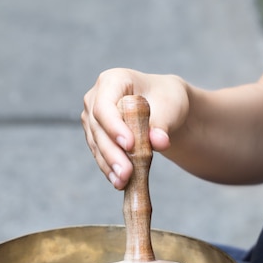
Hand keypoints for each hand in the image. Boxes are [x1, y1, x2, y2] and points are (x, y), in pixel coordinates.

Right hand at [82, 68, 188, 188]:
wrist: (163, 107)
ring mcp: (92, 118)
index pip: (105, 106)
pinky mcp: (95, 136)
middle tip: (126, 173)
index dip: (114, 127)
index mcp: (112, 80)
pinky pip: (100, 154)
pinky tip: (120, 182)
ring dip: (110, 165)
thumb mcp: (170, 106)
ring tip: (123, 182)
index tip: (130, 145)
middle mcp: (95, 98)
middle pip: (98, 128)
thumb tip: (159, 142)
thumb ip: (162, 124)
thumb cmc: (166, 99)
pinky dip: (110, 169)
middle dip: (113, 153)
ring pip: (97, 144)